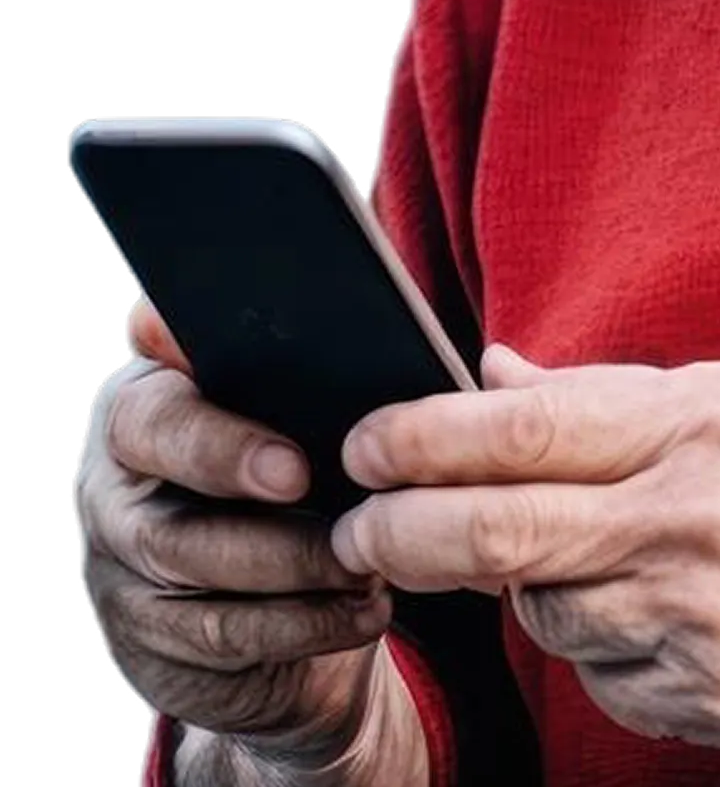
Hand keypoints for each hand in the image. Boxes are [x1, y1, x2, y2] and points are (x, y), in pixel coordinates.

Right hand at [75, 298, 398, 760]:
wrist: (269, 556)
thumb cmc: (289, 440)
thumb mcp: (288, 393)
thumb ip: (282, 357)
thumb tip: (294, 307)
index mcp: (139, 408)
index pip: (152, 420)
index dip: (222, 448)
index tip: (298, 469)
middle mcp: (111, 494)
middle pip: (172, 530)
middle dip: (274, 539)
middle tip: (355, 535)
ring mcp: (120, 577)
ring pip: (206, 593)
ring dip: (301, 583)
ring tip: (374, 567)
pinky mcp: (147, 646)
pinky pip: (225, 644)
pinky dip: (305, 628)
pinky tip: (363, 608)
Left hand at [330, 345, 719, 775]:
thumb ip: (637, 396)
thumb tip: (510, 376)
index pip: (526, 427)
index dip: (421, 434)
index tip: (363, 438)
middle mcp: (703, 525)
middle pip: (496, 531)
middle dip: (397, 527)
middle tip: (351, 522)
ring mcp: (706, 630)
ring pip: (546, 612)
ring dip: (519, 586)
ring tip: (538, 555)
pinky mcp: (715, 712)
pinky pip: (606, 677)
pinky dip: (598, 645)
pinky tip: (639, 614)